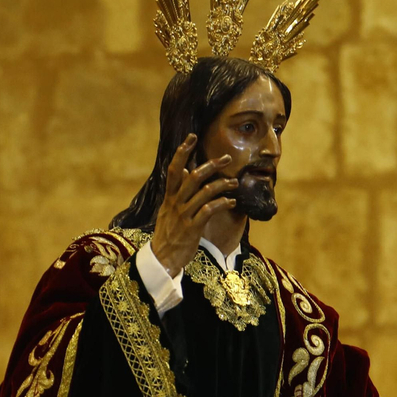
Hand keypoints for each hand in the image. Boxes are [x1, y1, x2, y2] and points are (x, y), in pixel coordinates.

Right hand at [149, 135, 236, 277]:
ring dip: (222, 185)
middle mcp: (176, 203)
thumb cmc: (168, 234)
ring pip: (204, 192)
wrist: (162, 259)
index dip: (182, 152)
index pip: (174, 169)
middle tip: (226, 157)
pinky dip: (222, 203)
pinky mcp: (192, 228)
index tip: (192, 137)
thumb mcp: (167, 210)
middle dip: (211, 165)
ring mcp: (184, 215)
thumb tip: (182, 170)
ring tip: (234, 182)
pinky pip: (209, 210)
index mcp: (169, 197)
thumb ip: (175, 191)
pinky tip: (232, 202)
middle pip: (193, 176)